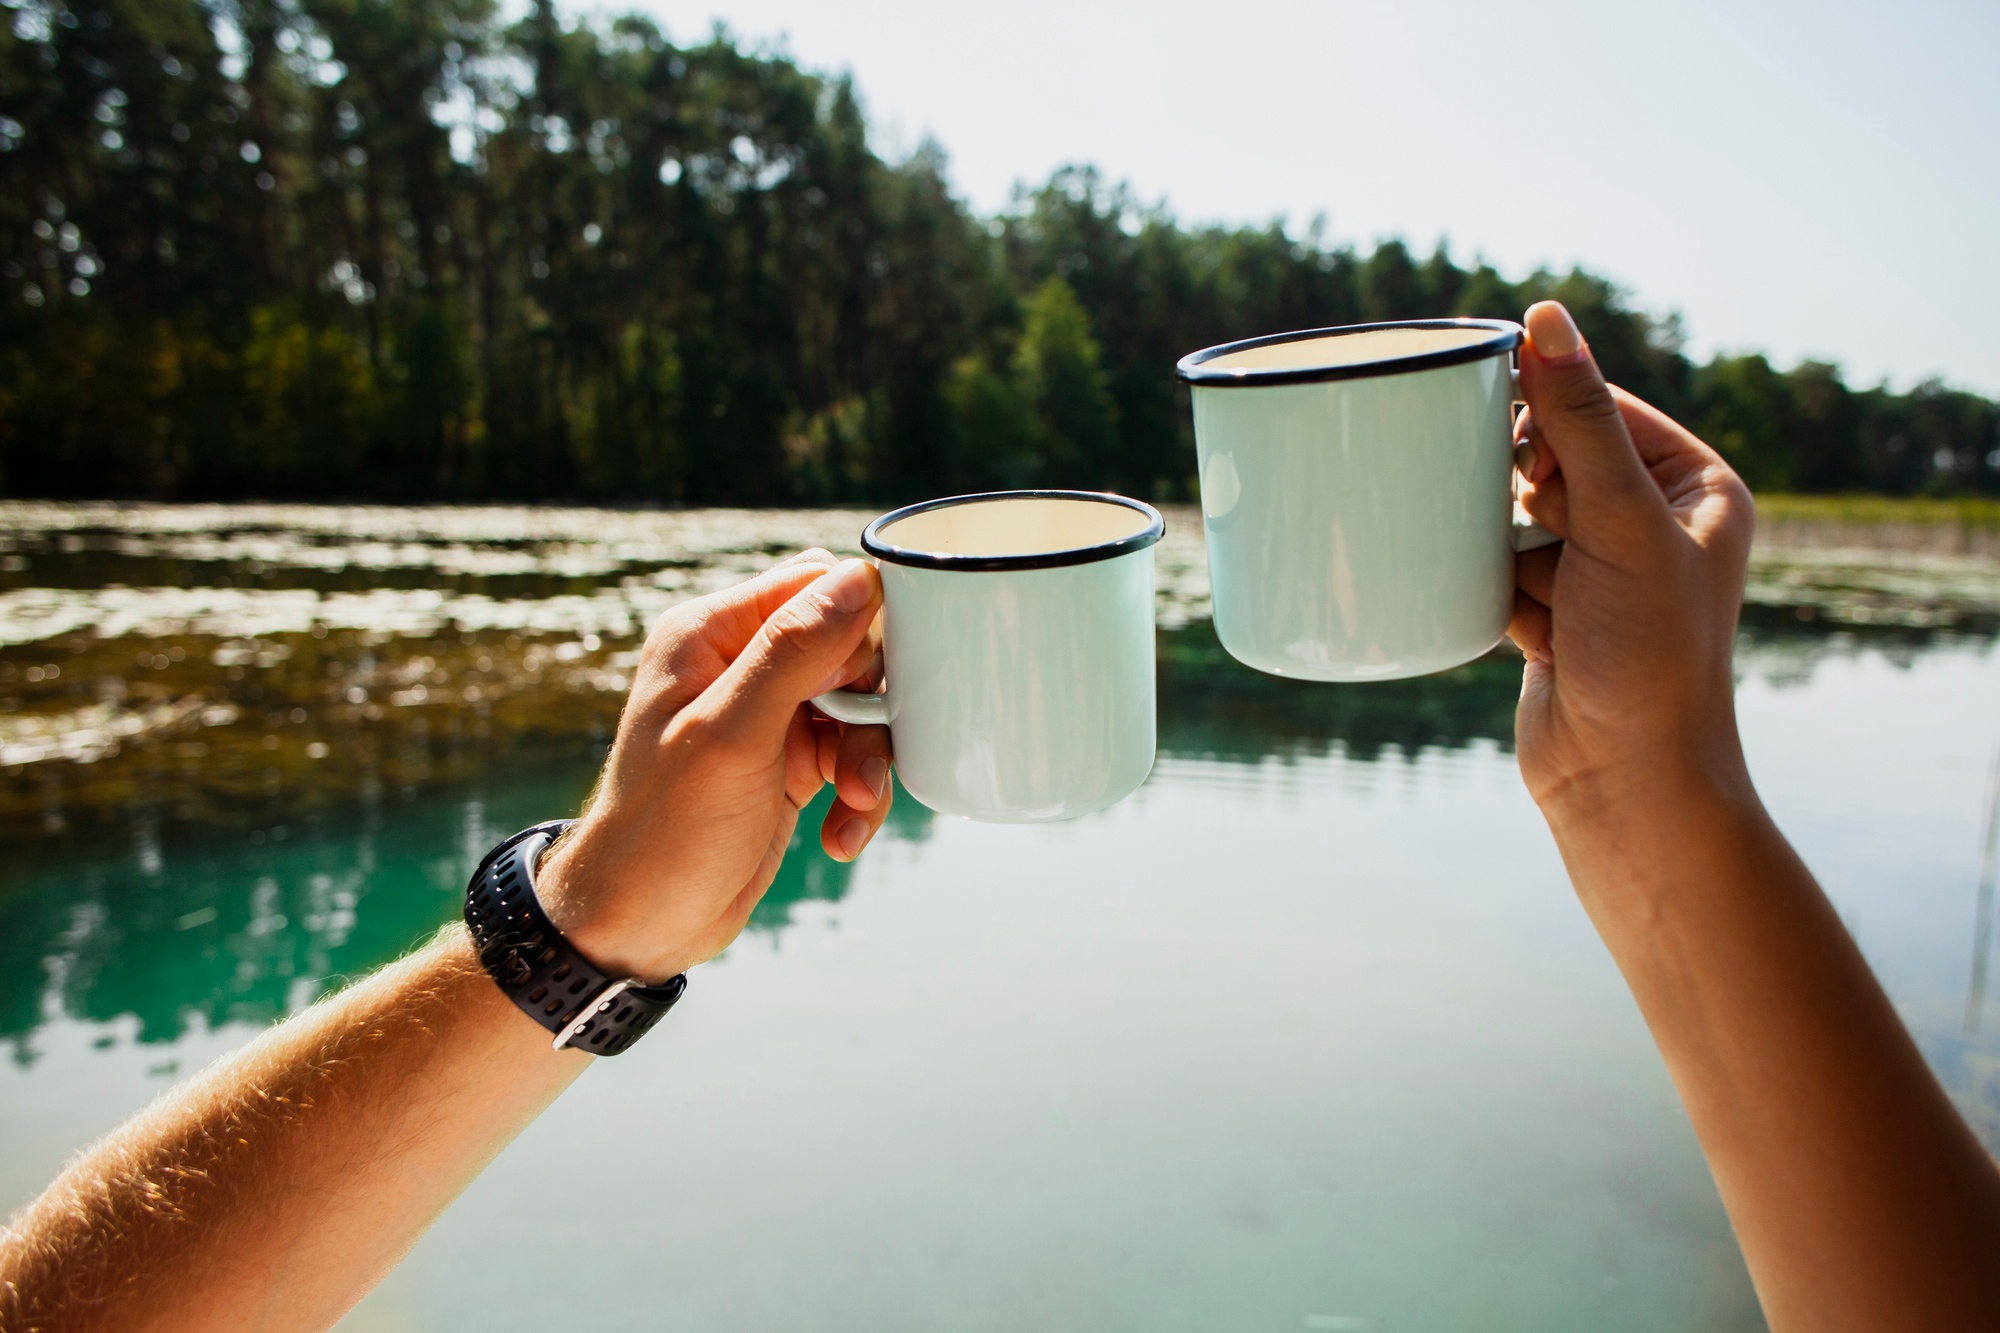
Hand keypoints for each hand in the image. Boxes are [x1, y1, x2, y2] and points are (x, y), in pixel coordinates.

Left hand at [534, 551, 895, 981]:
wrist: (639, 925)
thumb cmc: (663, 830)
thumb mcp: (732, 735)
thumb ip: (794, 651)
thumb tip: (862, 580)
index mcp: (711, 632)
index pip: (814, 582)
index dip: (859, 625)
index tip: (867, 685)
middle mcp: (739, 662)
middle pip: (849, 642)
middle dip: (870, 702)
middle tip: (858, 760)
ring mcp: (767, 713)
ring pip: (859, 702)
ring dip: (868, 758)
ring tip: (852, 806)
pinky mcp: (789, 762)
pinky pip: (851, 753)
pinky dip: (858, 794)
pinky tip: (840, 836)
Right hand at [1507, 301, 1755, 818]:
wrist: (1626, 783)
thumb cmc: (1650, 656)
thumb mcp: (1617, 523)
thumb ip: (1578, 419)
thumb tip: (1545, 317)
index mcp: (1695, 489)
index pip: (1601, 408)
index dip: (1545, 412)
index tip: (1499, 429)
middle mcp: (1651, 524)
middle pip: (1550, 458)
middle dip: (1520, 488)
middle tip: (1529, 524)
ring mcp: (1598, 572)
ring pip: (1513, 514)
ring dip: (1500, 542)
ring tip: (1538, 587)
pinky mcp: (1552, 613)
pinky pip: (1496, 566)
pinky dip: (1490, 586)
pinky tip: (1519, 622)